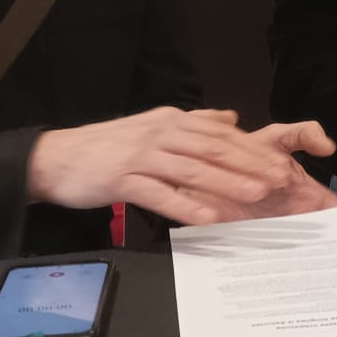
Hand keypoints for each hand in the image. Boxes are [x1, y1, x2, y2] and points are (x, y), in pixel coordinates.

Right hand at [26, 107, 333, 226]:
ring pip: (193, 170)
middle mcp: (162, 134)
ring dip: (227, 182)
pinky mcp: (123, 180)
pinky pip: (160, 194)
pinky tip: (207, 217)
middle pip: (214, 149)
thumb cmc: (108, 146)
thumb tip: (230, 118)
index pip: (221, 134)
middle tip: (279, 180)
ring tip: (255, 195)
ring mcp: (142, 156)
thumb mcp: (154, 125)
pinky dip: (186, 205)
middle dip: (250, 164)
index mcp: (172, 121)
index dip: (253, 149)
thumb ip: (194, 122)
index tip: (280, 163)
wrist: (56, 157)